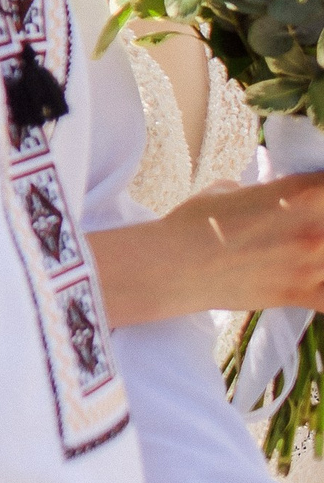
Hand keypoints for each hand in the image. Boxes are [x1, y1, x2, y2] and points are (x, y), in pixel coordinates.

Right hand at [95, 172, 323, 326]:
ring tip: (304, 249)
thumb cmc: (195, 222)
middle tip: (302, 227)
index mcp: (299, 193)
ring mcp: (311, 265)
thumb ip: (261, 194)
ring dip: (321, 252)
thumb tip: (265, 199)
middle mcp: (314, 228)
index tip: (313, 193)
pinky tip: (314, 280)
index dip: (321, 188)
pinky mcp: (302, 294)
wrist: (173, 265)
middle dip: (320, 221)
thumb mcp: (228, 192)